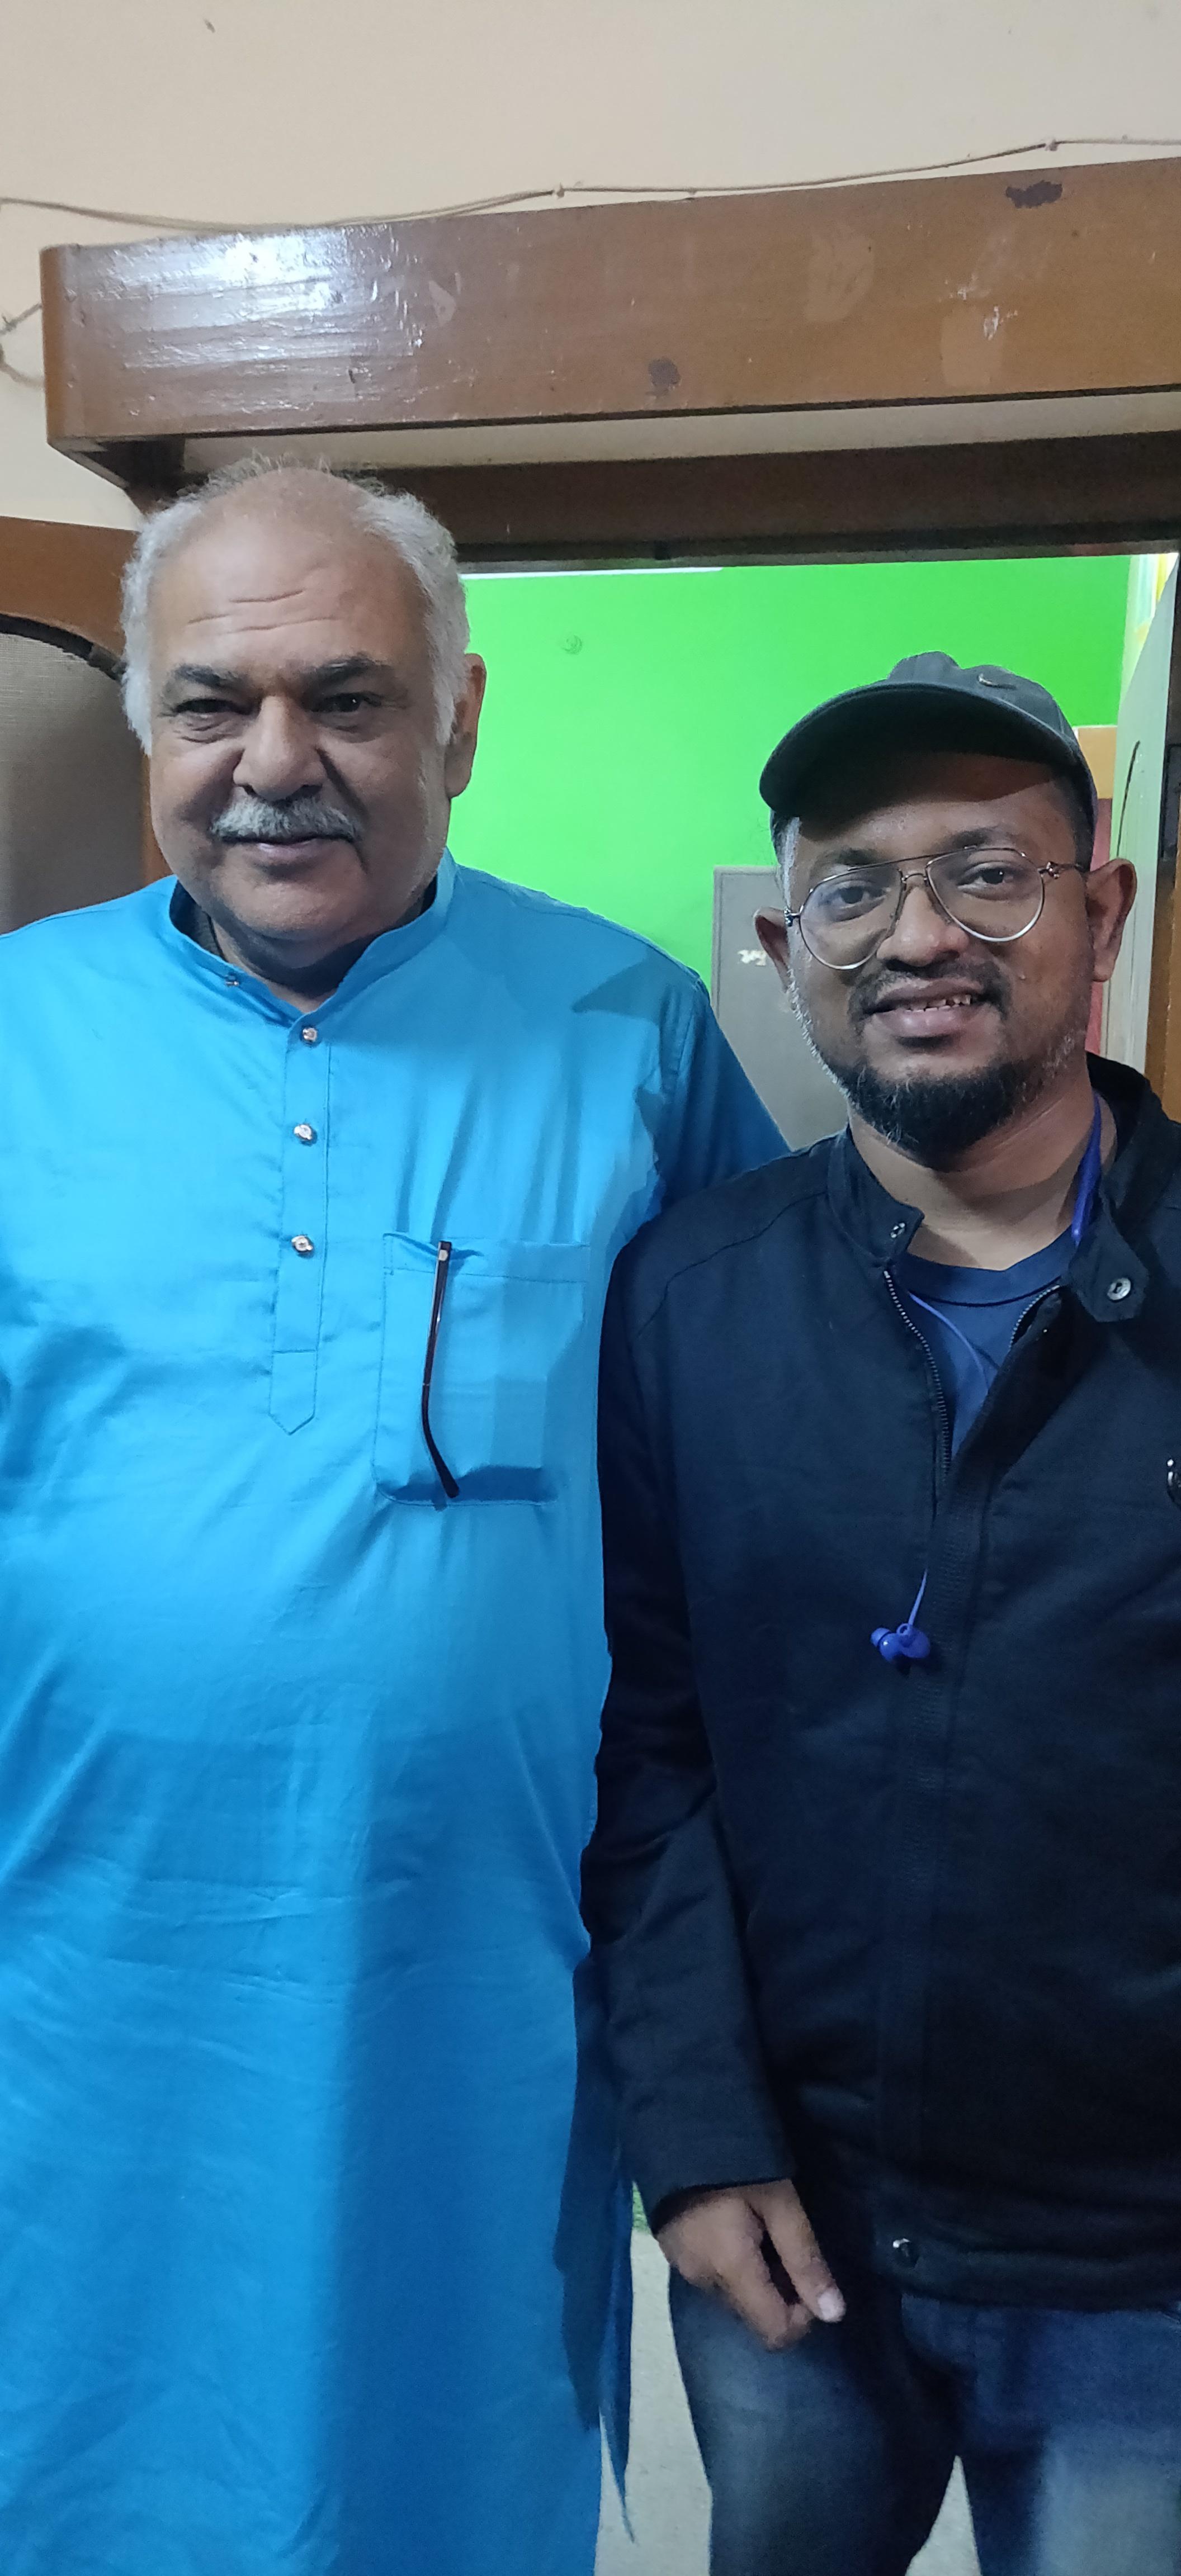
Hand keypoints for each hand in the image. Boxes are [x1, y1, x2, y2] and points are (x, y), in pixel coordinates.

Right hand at [657, 2178, 844, 2351]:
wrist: (678, 2125)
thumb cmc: (738, 2162)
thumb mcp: (781, 2203)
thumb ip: (806, 2260)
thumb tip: (834, 2314)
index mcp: (730, 2271)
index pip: (773, 2332)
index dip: (804, 2317)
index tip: (812, 2276)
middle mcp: (703, 2281)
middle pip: (754, 2316)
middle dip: (782, 2293)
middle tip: (789, 2243)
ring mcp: (684, 2268)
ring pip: (735, 2299)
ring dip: (759, 2280)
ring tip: (765, 2230)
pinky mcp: (674, 2253)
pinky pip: (715, 2279)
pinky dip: (736, 2267)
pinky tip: (740, 2228)